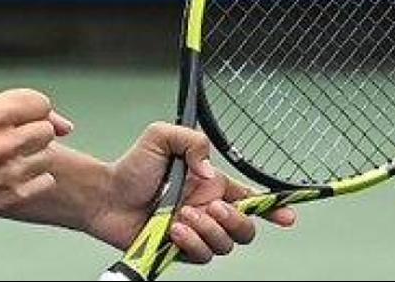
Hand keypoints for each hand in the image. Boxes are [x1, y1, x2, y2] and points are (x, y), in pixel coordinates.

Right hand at [0, 89, 72, 218]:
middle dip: (32, 132)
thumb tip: (68, 128)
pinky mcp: (13, 196)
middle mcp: (1, 143)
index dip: (31, 109)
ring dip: (32, 155)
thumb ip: (25, 108)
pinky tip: (11, 175)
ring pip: (47, 155)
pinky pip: (46, 180)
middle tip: (12, 140)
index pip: (40, 103)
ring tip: (9, 158)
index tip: (17, 118)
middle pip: (46, 130)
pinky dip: (33, 178)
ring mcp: (8, 172)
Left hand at [88, 122, 297, 263]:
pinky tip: (173, 230)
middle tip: (210, 206)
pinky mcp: (181, 251)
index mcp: (210, 186)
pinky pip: (203, 256)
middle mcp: (207, 212)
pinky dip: (191, 242)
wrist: (105, 195)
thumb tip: (210, 172)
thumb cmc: (132, 168)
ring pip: (226, 244)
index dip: (273, 208)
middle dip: (235, 220)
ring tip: (181, 215)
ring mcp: (196, 234)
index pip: (250, 199)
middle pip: (246, 229)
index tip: (288, 216)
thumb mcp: (160, 138)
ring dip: (208, 229)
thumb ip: (191, 142)